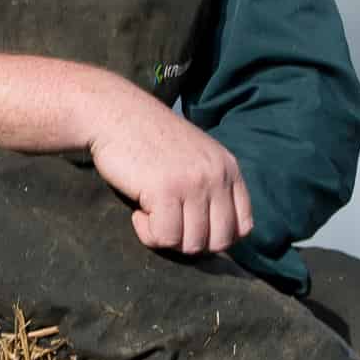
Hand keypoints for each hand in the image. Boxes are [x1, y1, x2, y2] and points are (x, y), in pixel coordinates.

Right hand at [85, 91, 255, 255]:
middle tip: (167, 224)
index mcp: (229, 168)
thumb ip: (212, 189)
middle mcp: (216, 176)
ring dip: (166, 238)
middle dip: (190, 243)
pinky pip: (164, 237)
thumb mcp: (196, 158)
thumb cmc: (150, 141)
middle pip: (219, 242)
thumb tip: (217, 241)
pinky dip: (148, 233)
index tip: (191, 228)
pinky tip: (138, 213)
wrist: (117, 114)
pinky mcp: (165, 191)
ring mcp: (193, 183)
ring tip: (150, 213)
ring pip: (192, 244)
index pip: (242, 226)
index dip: (217, 238)